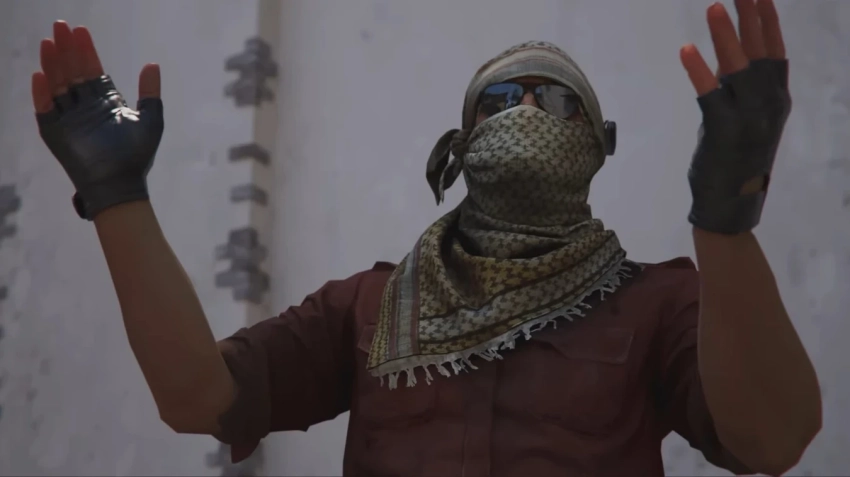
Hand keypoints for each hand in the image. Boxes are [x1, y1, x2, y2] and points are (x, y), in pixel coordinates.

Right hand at [32, 21, 163, 219]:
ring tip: (49, 43)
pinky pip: (45, 109)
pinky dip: (42, 93)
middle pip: (72, 71)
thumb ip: (150, 93)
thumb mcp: (150, 121)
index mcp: (105, 101)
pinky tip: (41, 75)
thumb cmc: (137, 156)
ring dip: (52, 64)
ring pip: (57, 85)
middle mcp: (85, 106)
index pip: (92, 69)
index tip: (80, 30)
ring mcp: (69, 118)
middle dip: (66, 49)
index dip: (86, 50)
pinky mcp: (56, 133)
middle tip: (60, 26)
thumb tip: (152, 64)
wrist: (122, 184)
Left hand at [679, 0, 790, 234]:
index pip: (776, 52)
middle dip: (752, 17)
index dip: (768, 22)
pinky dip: (699, 71)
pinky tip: (686, 50)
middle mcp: (769, 105)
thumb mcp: (742, 117)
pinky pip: (711, 95)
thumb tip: (726, 52)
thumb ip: (737, 87)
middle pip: (762, 52)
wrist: (730, 205)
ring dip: (725, 36)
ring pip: (739, 69)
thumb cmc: (734, 159)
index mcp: (776, 100)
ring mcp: (750, 119)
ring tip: (714, 6)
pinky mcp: (725, 132)